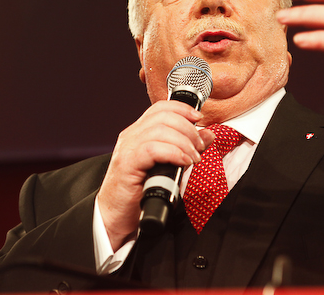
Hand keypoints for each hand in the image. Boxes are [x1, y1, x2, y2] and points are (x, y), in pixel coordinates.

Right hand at [97, 100, 214, 250]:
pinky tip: (184, 163)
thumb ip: (187, 148)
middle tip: (199, 146)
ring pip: (160, 130)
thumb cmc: (140, 191)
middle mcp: (131, 135)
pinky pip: (152, 148)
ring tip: (193, 158)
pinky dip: (173, 153)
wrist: (115, 215)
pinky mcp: (127, 163)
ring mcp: (127, 148)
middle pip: (163, 116)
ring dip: (184, 142)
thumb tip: (208, 135)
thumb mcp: (169, 165)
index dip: (182, 109)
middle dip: (188, 128)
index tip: (199, 118)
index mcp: (139, 132)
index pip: (161, 108)